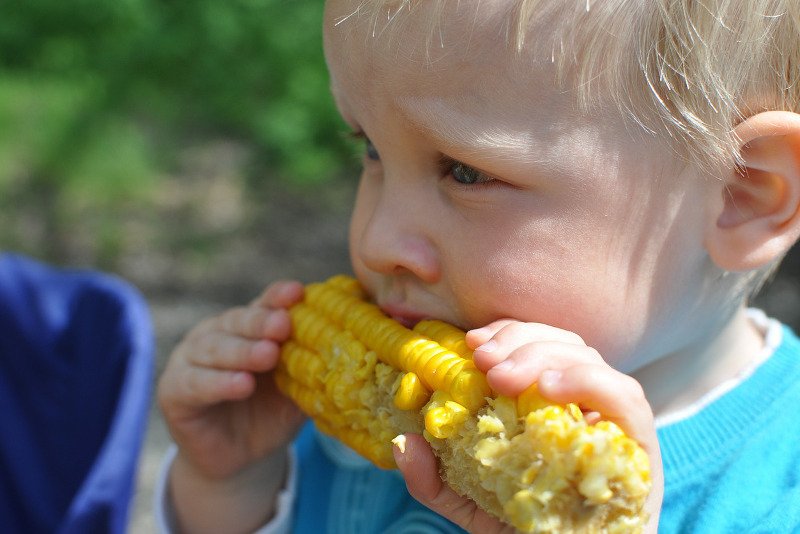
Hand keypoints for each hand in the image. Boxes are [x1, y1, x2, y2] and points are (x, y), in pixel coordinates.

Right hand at [157, 280, 306, 479]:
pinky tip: (241, 384)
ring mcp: (190, 359)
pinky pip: (195, 383)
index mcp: (247, 326)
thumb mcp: (297, 388)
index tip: (298, 293)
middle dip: (261, 322)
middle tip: (284, 325)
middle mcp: (216, 334)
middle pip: (237, 321)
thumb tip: (350, 345)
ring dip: (242, 351)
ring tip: (268, 355)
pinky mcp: (174, 390)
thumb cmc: (272, 413)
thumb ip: (313, 365)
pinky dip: (219, 383)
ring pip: (214, 348)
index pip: (263, 305)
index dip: (278, 298)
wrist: (241, 458)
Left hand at [394, 319, 662, 532]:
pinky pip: (625, 398)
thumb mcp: (471, 504)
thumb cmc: (525, 532)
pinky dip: (588, 381)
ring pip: (590, 358)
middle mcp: (586, 404)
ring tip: (503, 376)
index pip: (537, 344)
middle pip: (562, 343)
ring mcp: (614, 421)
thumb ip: (436, 479)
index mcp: (551, 403)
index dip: (507, 333)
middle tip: (483, 361)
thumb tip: (405, 443)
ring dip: (543, 355)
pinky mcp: (639, 445)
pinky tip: (550, 388)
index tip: (471, 342)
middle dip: (519, 341)